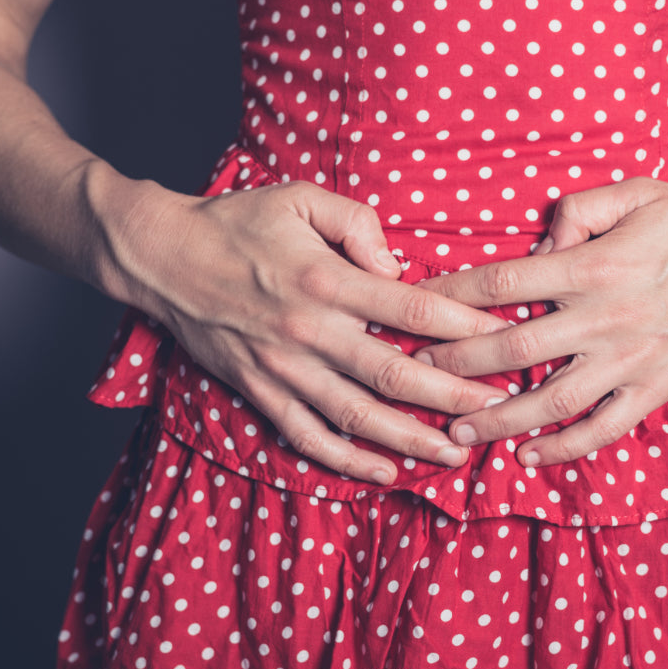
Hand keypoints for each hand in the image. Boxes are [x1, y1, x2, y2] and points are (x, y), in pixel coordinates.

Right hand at [115, 180, 513, 483]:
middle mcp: (309, 331)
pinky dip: (348, 460)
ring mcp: (283, 368)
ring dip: (412, 440)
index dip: (465, 329)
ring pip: (359, 417)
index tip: (505, 340)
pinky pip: (308, 436)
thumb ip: (358, 222)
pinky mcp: (259, 390)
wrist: (162, 256)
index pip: (413, 309)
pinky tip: (386, 471)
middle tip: (500, 410)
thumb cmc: (237, 222)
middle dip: (455, 397)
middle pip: (396, 375)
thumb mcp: (300, 197)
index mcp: (327, 279)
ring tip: (458, 454)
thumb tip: (399, 264)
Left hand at [414, 177, 667, 467]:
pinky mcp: (657, 388)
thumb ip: (580, 210)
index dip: (450, 294)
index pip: (502, 283)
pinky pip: (603, 428)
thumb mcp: (641, 192)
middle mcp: (606, 317)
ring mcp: (632, 359)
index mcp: (595, 265)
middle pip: (509, 348)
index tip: (413, 303)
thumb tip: (539, 245)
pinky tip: (529, 456)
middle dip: (452, 363)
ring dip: (495, 418)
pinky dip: (564, 448)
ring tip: (455, 428)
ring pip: (548, 401)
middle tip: (410, 373)